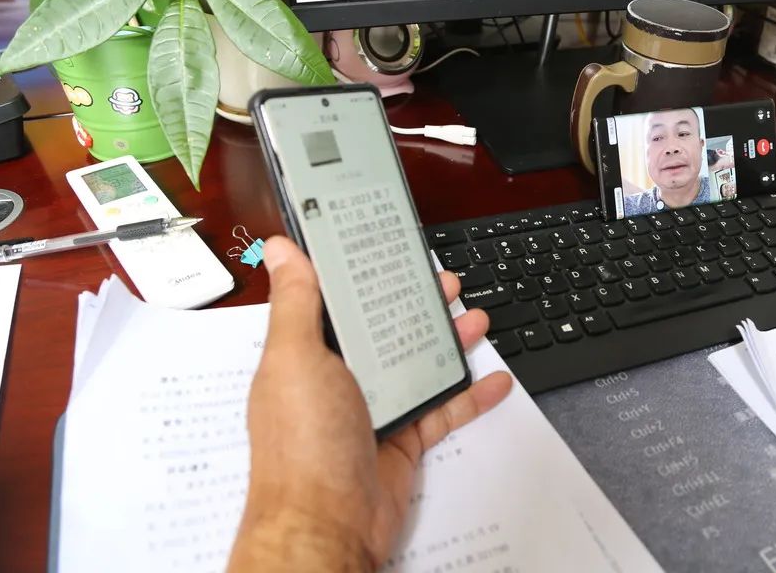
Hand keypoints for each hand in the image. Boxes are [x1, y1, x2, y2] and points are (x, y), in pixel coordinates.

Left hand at [228, 237, 512, 571]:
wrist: (327, 527)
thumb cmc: (303, 446)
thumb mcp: (296, 359)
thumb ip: (295, 302)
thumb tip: (282, 250)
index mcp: (308, 353)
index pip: (337, 302)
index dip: (363, 275)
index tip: (388, 248)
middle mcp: (339, 378)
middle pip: (385, 329)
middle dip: (416, 303)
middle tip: (444, 281)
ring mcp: (373, 409)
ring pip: (418, 364)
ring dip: (448, 341)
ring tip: (475, 317)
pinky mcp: (402, 440)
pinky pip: (442, 411)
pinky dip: (470, 396)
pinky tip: (494, 380)